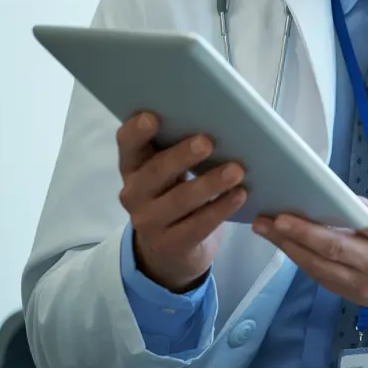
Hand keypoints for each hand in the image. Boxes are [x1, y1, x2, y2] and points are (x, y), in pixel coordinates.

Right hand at [116, 110, 246, 291]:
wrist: (169, 250)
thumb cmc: (174, 194)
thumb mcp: (169, 173)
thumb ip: (178, 149)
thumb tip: (217, 121)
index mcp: (133, 167)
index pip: (128, 145)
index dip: (136, 132)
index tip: (152, 116)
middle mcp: (134, 193)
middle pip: (155, 172)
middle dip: (181, 156)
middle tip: (207, 142)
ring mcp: (149, 222)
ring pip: (180, 200)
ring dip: (210, 183)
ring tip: (236, 170)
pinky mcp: (170, 245)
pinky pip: (197, 225)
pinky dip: (220, 209)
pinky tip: (240, 195)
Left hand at [253, 163, 367, 329]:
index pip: (365, 222)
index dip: (338, 211)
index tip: (313, 197)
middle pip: (334, 247)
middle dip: (300, 232)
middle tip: (272, 216)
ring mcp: (362, 281)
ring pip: (320, 265)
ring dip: (290, 246)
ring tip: (265, 227)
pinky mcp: (351, 293)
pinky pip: (320, 276)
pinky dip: (299, 260)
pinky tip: (282, 243)